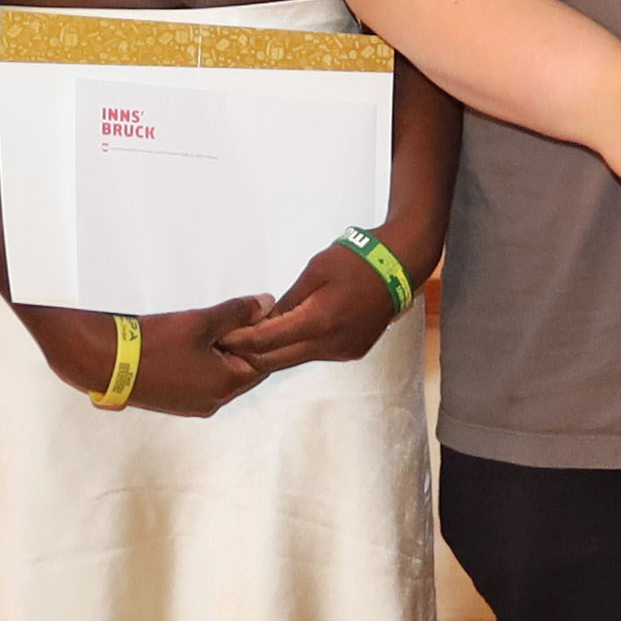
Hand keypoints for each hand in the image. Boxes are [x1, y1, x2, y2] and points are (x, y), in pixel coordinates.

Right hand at [25, 295, 275, 417]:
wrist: (106, 363)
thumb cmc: (153, 344)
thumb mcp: (201, 321)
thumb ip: (237, 312)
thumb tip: (267, 304)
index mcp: (226, 385)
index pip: (262, 362)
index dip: (261, 336)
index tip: (255, 315)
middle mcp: (214, 402)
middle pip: (242, 370)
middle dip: (240, 344)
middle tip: (231, 318)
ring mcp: (194, 405)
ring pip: (221, 376)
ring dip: (221, 354)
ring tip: (207, 329)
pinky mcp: (177, 403)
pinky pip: (202, 382)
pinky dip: (204, 364)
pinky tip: (191, 345)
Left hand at [218, 239, 409, 376]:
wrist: (400, 267)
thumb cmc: (357, 260)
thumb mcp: (315, 269)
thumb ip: (289, 299)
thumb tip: (264, 319)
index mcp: (319, 322)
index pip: (268, 341)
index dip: (241, 341)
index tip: (220, 337)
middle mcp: (330, 345)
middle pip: (278, 360)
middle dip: (250, 354)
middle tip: (226, 344)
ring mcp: (342, 351)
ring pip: (295, 359)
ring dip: (272, 352)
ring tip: (249, 340)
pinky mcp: (351, 351)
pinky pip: (315, 354)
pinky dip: (295, 348)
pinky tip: (284, 336)